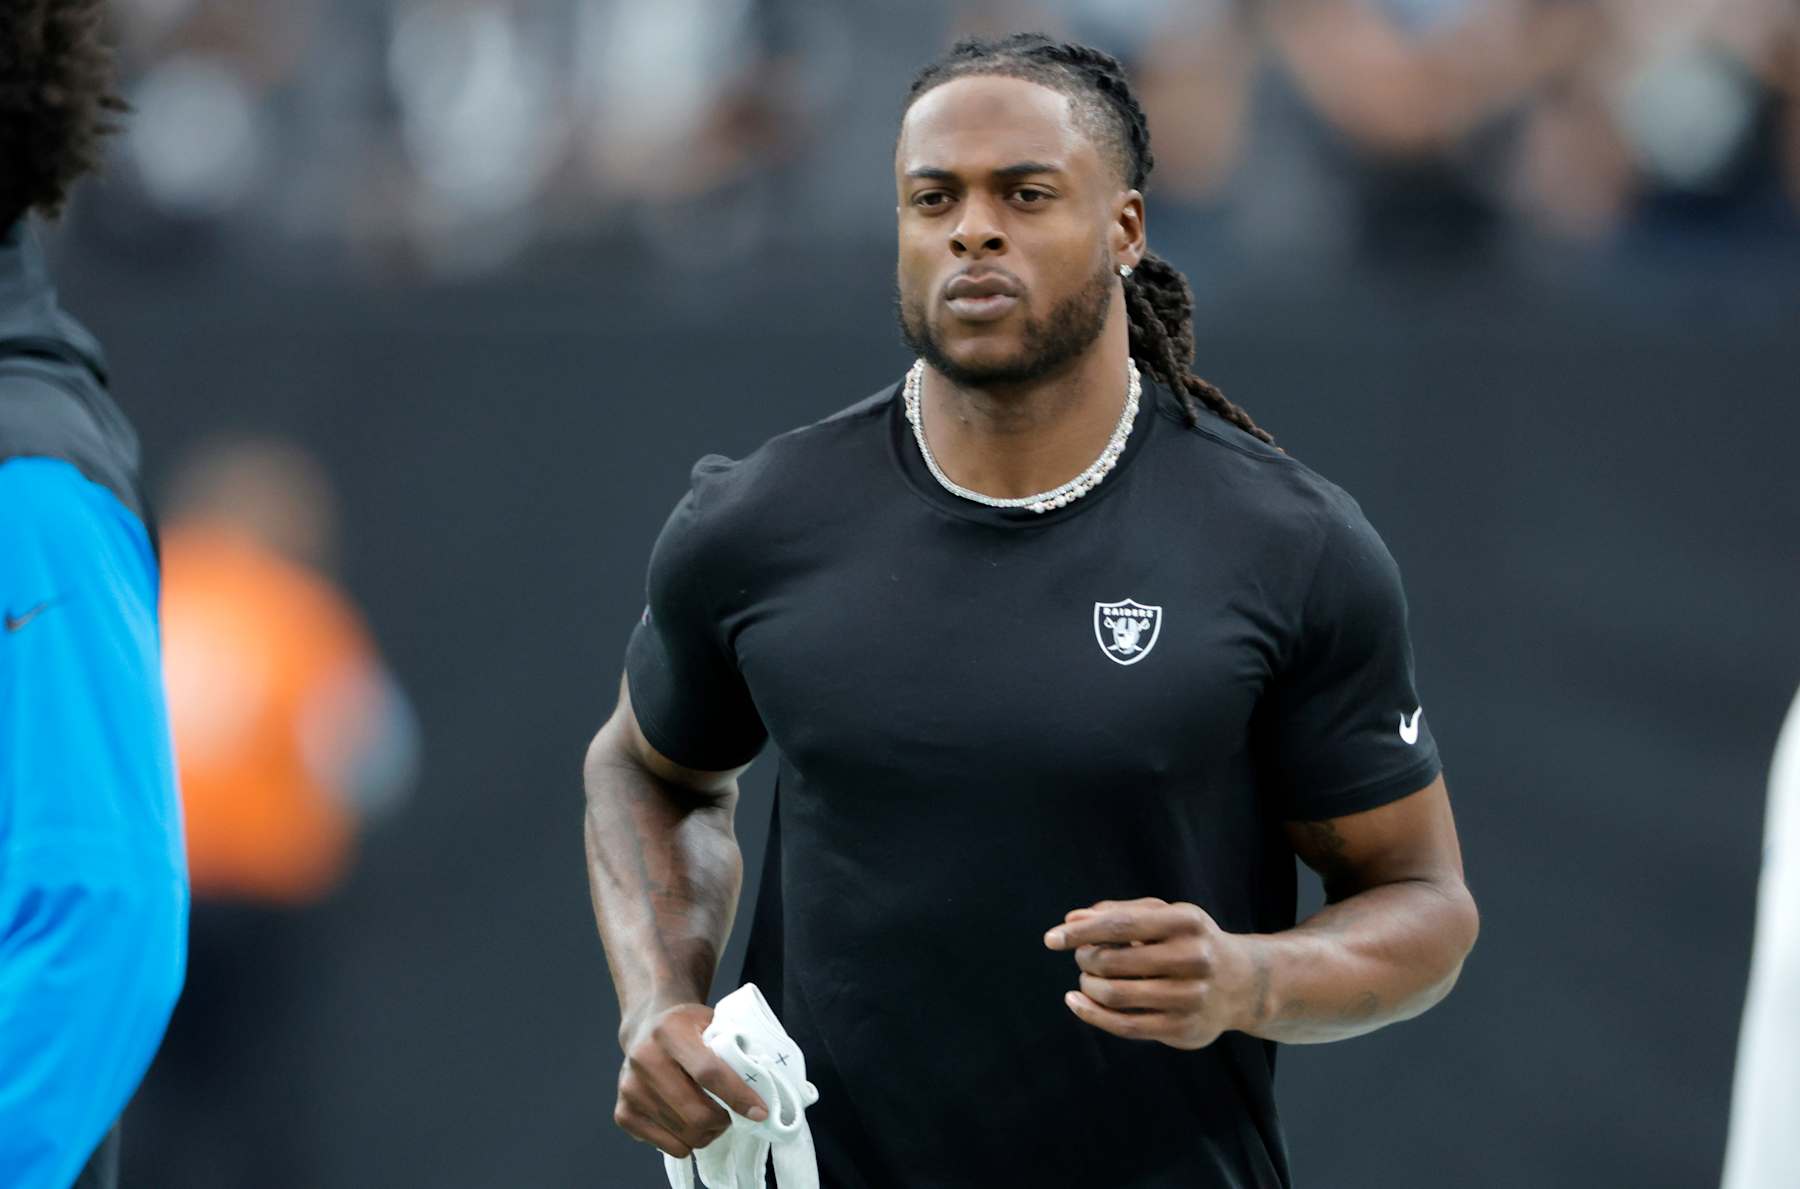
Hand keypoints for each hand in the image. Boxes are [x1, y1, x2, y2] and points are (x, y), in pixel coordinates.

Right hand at [615, 1002, 769, 1158]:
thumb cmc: (687, 1026)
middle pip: (696, 1113)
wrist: (645, 1026)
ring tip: (712, 1117)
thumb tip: (762, 1083)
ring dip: (708, 1133)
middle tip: (731, 1116)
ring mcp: (630, 1088)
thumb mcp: (711, 1021)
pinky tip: (688, 1121)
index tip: (760, 1112)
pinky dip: (686, 1141)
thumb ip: (732, 1046)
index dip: (738, 1096)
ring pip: (685, 1134)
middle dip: (723, 1122)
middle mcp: (644, 1058)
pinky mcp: (623, 1112)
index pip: (709, 1072)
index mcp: (670, 1031)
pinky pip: (667, 1146)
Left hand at [1044, 897, 1261, 1050]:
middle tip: (1084, 958)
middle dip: (1086, 959)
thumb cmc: (1191, 941)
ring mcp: (1189, 997)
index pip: (1120, 926)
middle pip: (1113, 961)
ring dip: (1089, 986)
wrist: (1243, 983)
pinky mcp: (1183, 1029)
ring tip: (1088, 978)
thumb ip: (1118, 914)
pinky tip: (1077, 1002)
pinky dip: (1092, 1014)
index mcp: (1186, 922)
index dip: (1081, 932)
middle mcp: (1192, 959)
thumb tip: (1071, 919)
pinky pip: (1125, 1026)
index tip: (1051, 938)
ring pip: (1116, 995)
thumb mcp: (1164, 916)